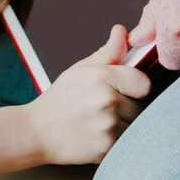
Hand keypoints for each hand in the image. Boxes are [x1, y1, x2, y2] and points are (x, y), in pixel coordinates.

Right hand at [25, 26, 151, 164]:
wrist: (35, 132)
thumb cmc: (58, 101)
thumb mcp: (79, 71)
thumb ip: (107, 53)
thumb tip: (122, 31)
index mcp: (101, 76)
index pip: (144, 83)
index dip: (134, 88)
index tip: (120, 92)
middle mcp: (107, 100)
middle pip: (141, 106)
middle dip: (127, 109)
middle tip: (102, 110)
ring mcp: (108, 126)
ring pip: (136, 126)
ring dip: (123, 126)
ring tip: (100, 123)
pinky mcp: (108, 147)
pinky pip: (128, 142)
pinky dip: (117, 141)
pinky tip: (98, 136)